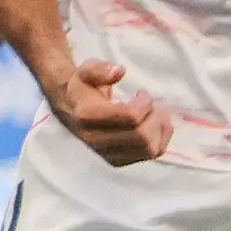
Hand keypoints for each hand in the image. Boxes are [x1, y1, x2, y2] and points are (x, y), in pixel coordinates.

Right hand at [51, 57, 173, 164]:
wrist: (69, 108)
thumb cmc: (83, 88)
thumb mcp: (86, 70)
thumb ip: (100, 69)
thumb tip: (119, 71)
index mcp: (88, 116)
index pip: (131, 117)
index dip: (145, 102)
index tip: (141, 92)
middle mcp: (96, 139)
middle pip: (142, 136)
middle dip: (156, 117)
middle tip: (153, 105)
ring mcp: (107, 153)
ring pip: (149, 149)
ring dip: (160, 129)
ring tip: (155, 114)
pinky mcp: (116, 161)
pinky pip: (150, 155)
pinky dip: (161, 140)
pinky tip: (155, 125)